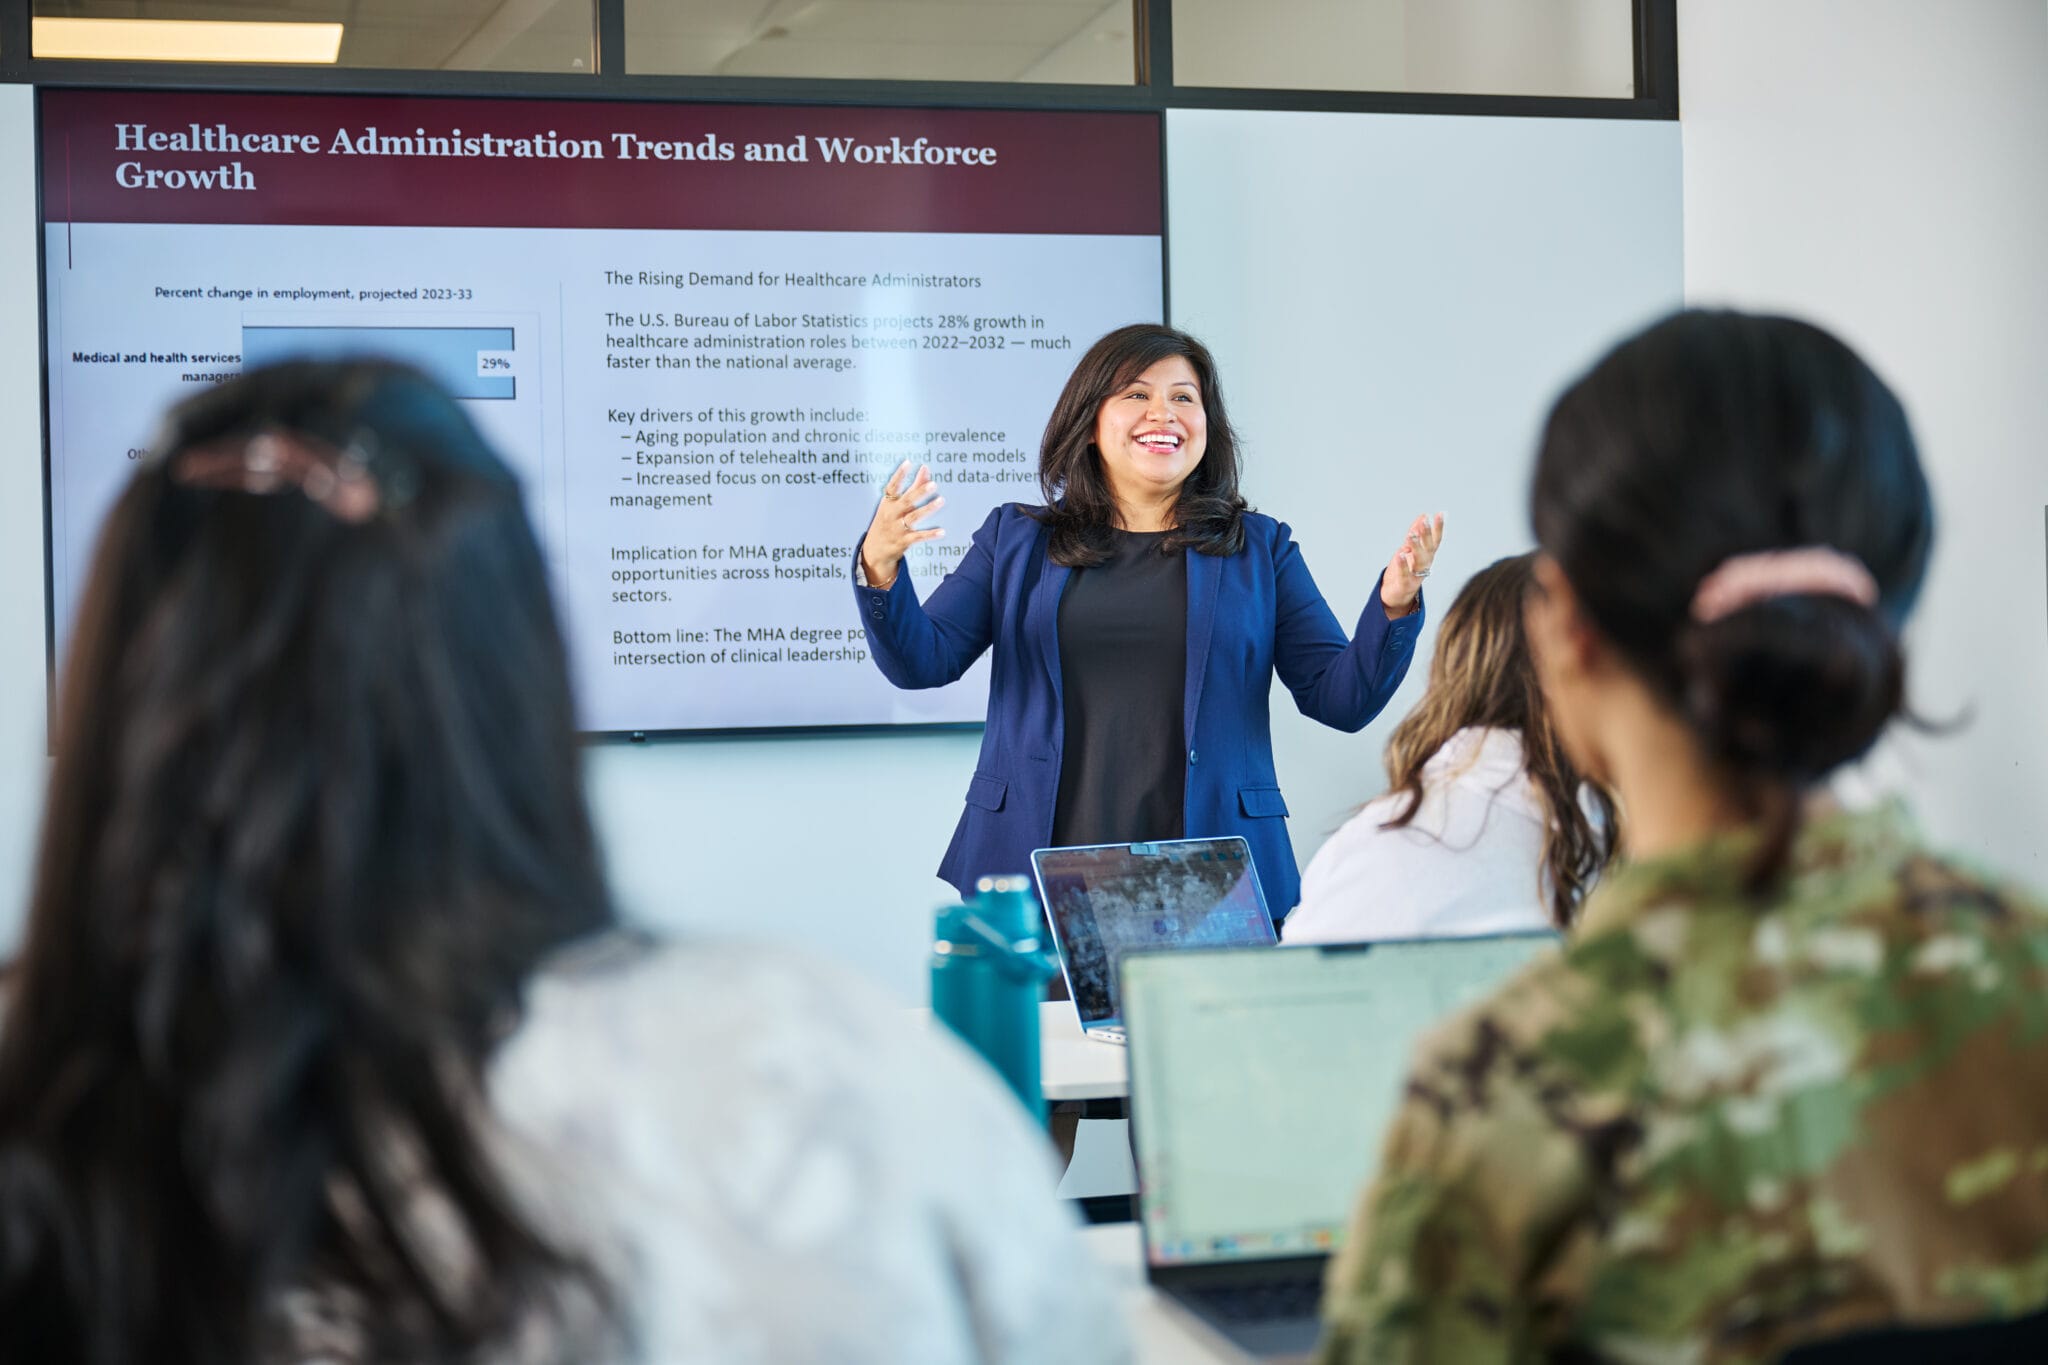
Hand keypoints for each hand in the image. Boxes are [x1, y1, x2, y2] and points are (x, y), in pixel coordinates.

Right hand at [859, 461, 945, 589]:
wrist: (875, 550)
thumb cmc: (889, 521)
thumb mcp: (896, 503)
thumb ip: (913, 486)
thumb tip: (925, 468)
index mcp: (888, 502)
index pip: (892, 486)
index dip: (899, 474)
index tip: (908, 463)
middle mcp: (892, 514)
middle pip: (907, 500)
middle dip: (920, 491)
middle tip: (934, 484)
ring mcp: (897, 527)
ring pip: (914, 517)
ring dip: (928, 509)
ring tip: (941, 501)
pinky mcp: (904, 540)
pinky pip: (919, 536)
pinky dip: (930, 534)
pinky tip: (942, 531)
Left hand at [1381, 512, 1444, 615]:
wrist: (1396, 594)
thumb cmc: (1405, 569)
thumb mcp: (1410, 548)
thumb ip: (1416, 532)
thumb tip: (1424, 515)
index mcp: (1427, 555)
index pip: (1435, 540)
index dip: (1439, 527)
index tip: (1441, 514)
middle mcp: (1425, 564)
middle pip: (1428, 548)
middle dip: (1427, 534)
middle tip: (1425, 521)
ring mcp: (1416, 575)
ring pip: (1419, 560)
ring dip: (1416, 547)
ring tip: (1412, 534)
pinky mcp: (1405, 584)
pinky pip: (1404, 573)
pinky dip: (1403, 564)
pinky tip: (1401, 554)